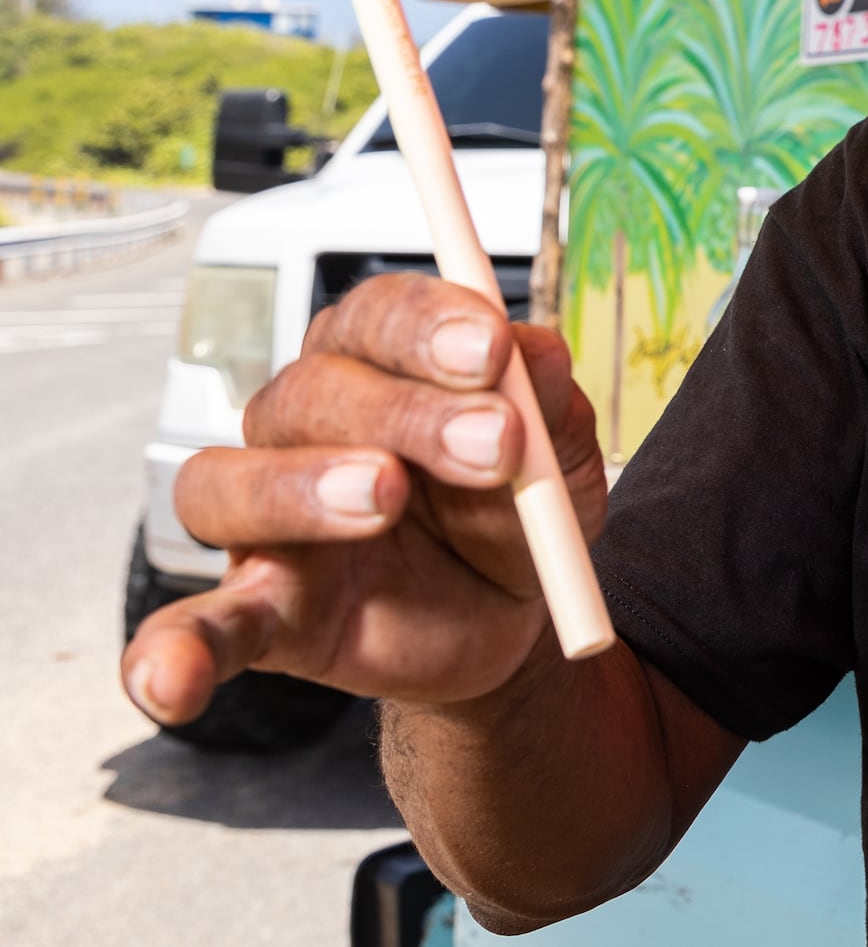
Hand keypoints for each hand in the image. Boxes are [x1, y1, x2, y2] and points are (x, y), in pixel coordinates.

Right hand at [120, 273, 609, 724]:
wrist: (509, 616)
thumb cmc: (515, 511)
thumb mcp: (561, 459)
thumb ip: (549, 409)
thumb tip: (539, 355)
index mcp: (379, 367)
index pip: (376, 318)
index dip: (428, 324)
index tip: (491, 347)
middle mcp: (303, 427)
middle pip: (312, 391)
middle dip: (406, 412)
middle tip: (493, 444)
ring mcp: (268, 520)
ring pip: (228, 482)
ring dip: (300, 486)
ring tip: (383, 498)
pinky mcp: (263, 610)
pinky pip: (196, 628)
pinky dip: (173, 652)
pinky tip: (171, 682)